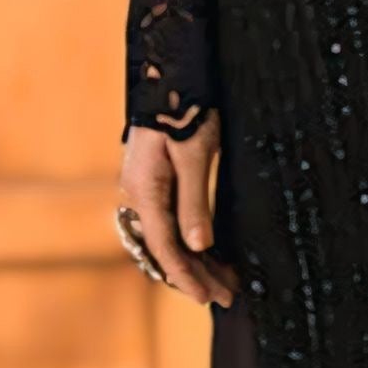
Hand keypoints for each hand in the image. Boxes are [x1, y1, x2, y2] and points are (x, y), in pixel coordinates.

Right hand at [120, 112, 240, 308]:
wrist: (171, 70)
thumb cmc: (184, 107)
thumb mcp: (194, 155)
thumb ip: (194, 203)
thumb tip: (198, 247)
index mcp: (144, 190)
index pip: (164, 247)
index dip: (187, 276)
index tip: (209, 298)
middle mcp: (140, 193)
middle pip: (167, 246)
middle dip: (196, 273)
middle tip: (228, 296)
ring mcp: (146, 186)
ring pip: (170, 234)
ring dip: (197, 258)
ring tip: (226, 280)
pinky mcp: (158, 178)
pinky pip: (173, 218)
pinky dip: (193, 237)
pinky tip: (212, 250)